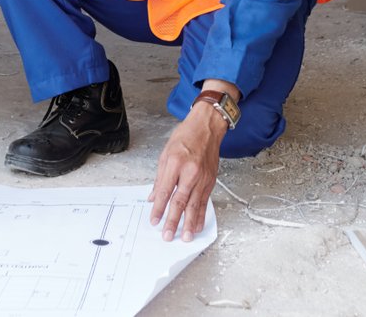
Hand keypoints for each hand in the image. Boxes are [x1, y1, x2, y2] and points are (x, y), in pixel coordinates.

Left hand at [148, 102, 226, 241]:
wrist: (207, 127)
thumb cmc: (186, 137)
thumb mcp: (166, 154)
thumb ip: (160, 178)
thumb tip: (154, 198)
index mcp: (175, 163)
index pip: (165, 191)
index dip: (159, 208)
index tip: (154, 220)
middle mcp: (190, 172)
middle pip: (180, 201)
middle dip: (173, 221)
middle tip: (167, 235)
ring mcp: (202, 178)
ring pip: (194, 205)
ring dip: (189, 223)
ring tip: (185, 237)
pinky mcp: (210, 181)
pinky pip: (205, 202)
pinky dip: (201, 215)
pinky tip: (197, 225)